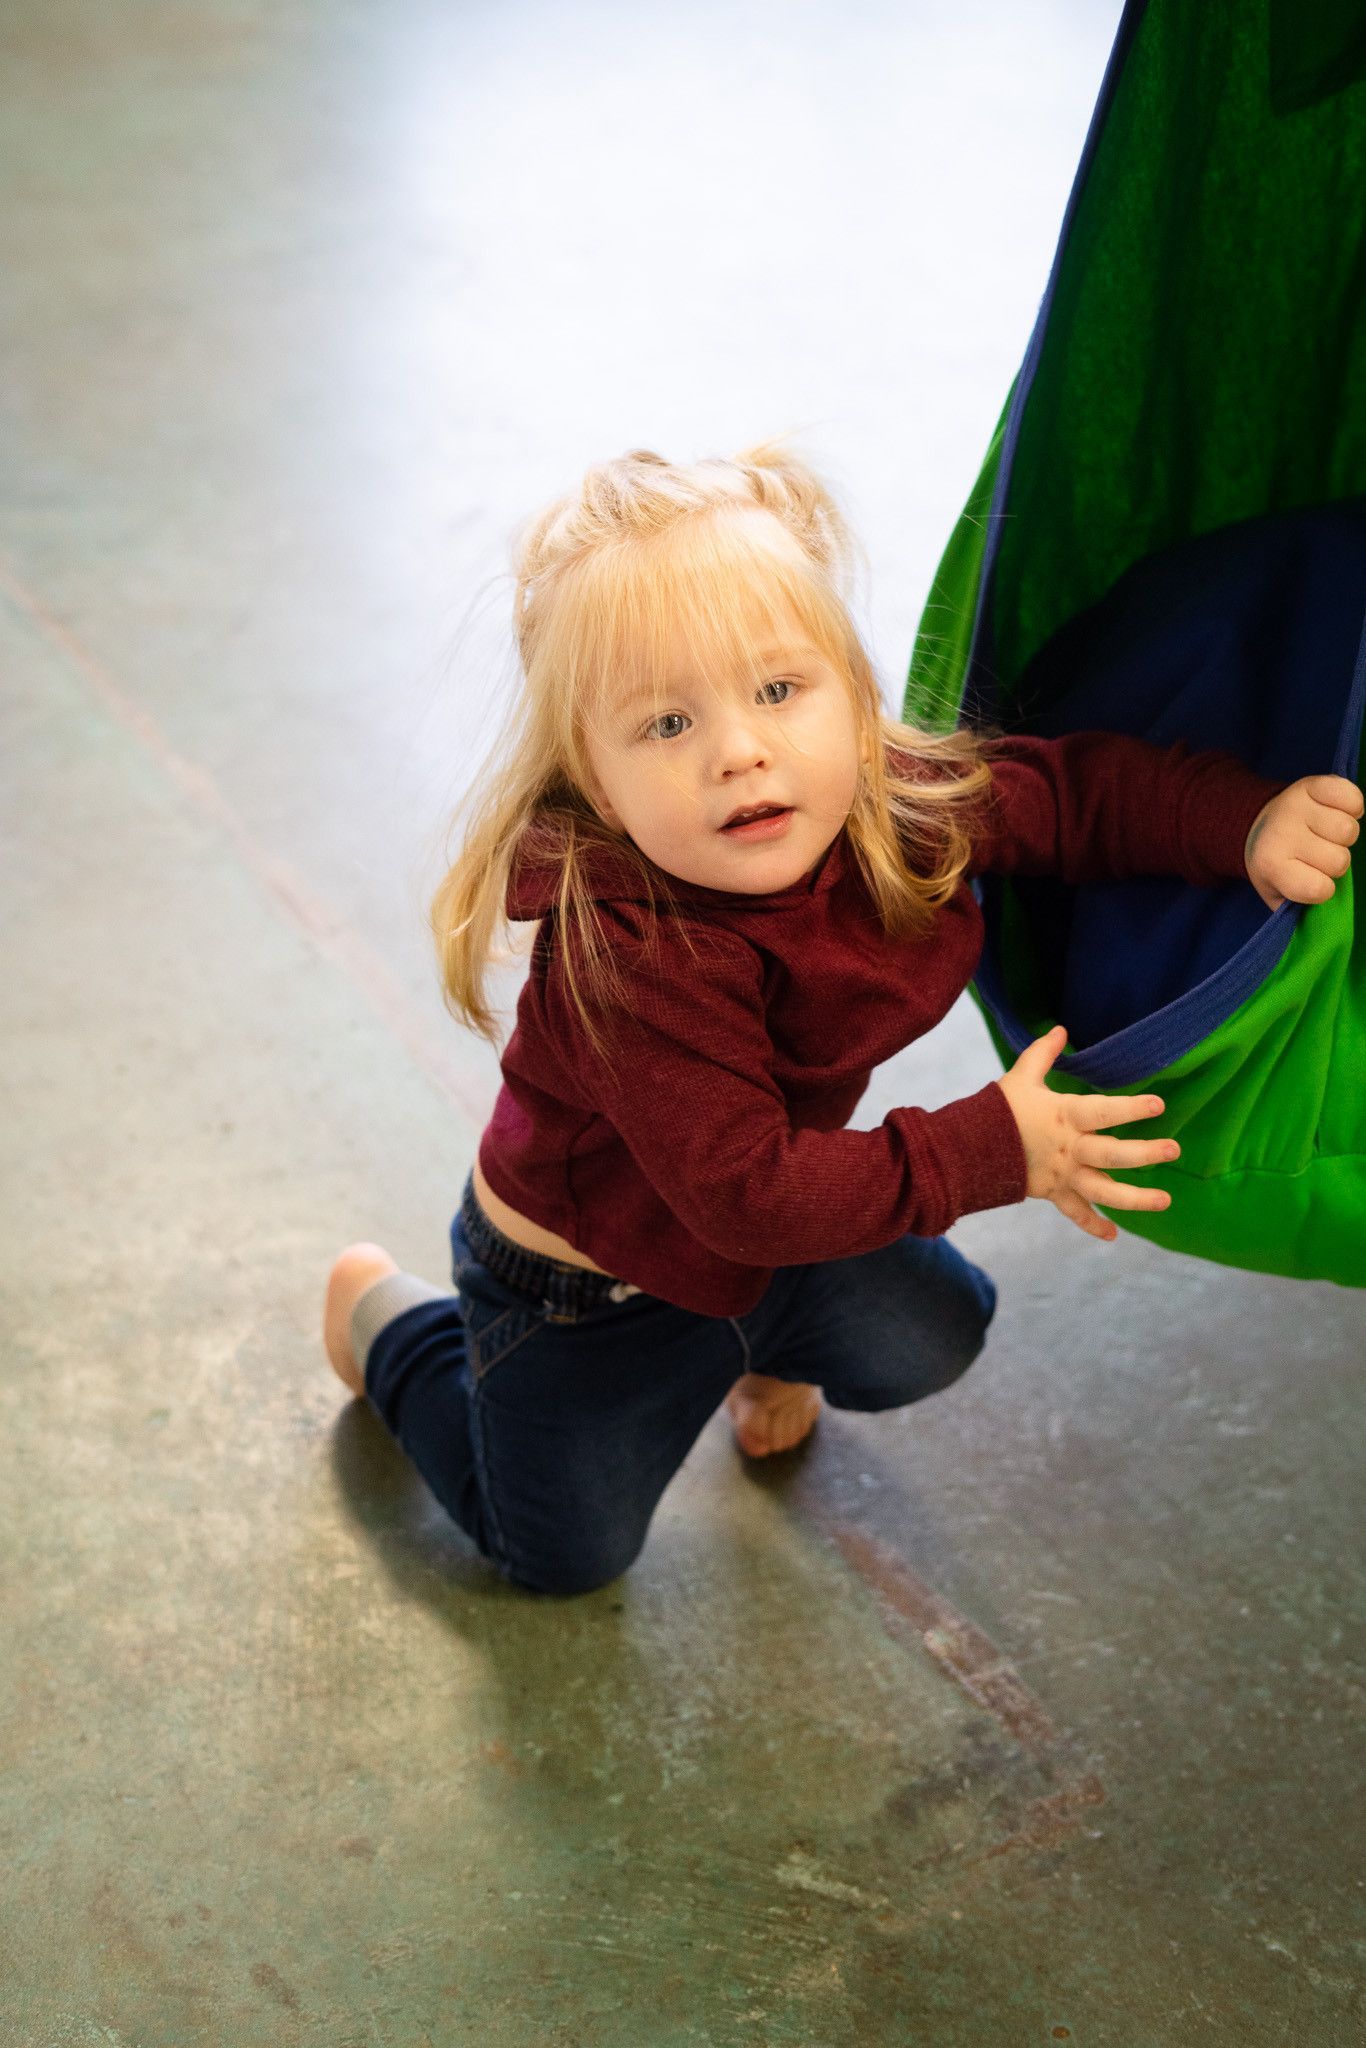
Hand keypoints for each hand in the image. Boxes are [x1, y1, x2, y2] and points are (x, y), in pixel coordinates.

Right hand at [996, 1024, 1179, 1242]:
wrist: (967, 1149)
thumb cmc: (997, 1109)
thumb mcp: (1020, 1077)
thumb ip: (1043, 1054)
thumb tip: (1060, 1029)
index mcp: (1064, 1117)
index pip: (1103, 1112)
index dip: (1131, 1108)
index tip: (1158, 1105)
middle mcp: (1069, 1149)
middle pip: (1112, 1155)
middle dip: (1145, 1154)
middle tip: (1174, 1150)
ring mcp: (1063, 1175)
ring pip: (1104, 1191)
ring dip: (1135, 1199)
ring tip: (1165, 1201)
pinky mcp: (1052, 1193)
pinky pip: (1076, 1213)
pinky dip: (1093, 1225)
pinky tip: (1114, 1235)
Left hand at [1244, 774, 1362, 912]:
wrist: (1257, 827)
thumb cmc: (1277, 867)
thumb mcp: (1277, 896)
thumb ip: (1298, 913)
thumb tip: (1325, 921)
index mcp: (1271, 865)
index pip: (1319, 888)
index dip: (1323, 888)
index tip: (1312, 881)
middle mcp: (1281, 834)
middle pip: (1339, 859)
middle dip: (1334, 862)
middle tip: (1318, 856)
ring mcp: (1296, 806)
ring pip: (1349, 830)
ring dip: (1344, 836)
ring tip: (1327, 835)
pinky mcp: (1311, 784)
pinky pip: (1351, 795)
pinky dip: (1353, 804)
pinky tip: (1338, 811)